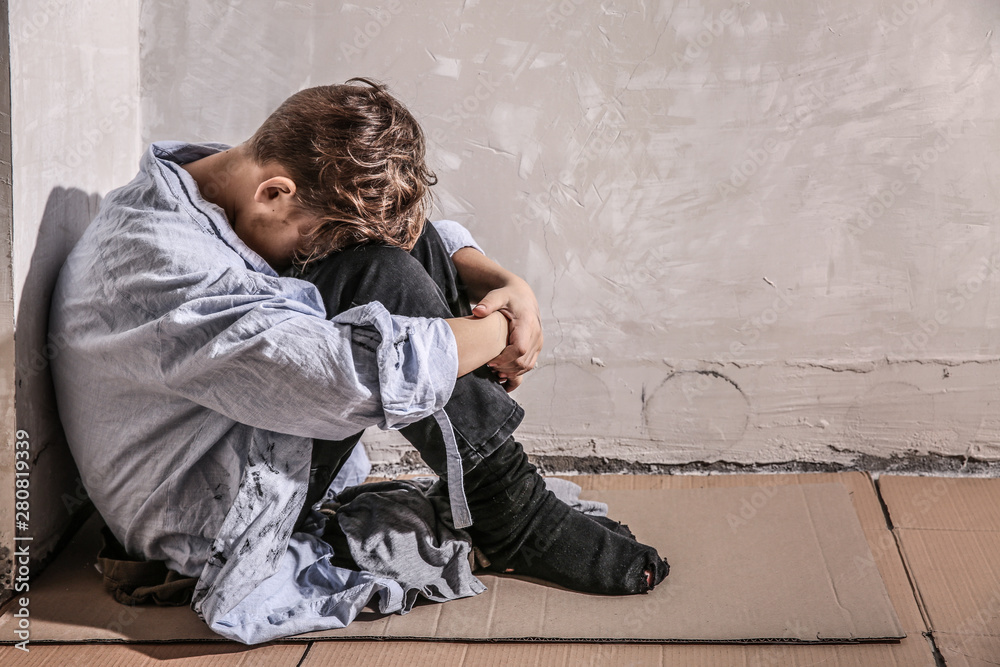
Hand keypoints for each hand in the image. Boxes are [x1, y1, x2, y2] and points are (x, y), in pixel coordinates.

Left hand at [471, 277, 542, 391]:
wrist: (521, 294)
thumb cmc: (507, 295)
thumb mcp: (497, 296)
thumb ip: (487, 303)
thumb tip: (477, 311)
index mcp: (527, 323)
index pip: (519, 349)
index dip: (504, 359)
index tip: (489, 361)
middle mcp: (536, 334)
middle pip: (523, 361)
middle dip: (505, 368)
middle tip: (489, 367)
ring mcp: (538, 341)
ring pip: (527, 366)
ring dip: (511, 371)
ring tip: (494, 370)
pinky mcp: (537, 346)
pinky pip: (529, 364)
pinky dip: (517, 370)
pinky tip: (502, 369)